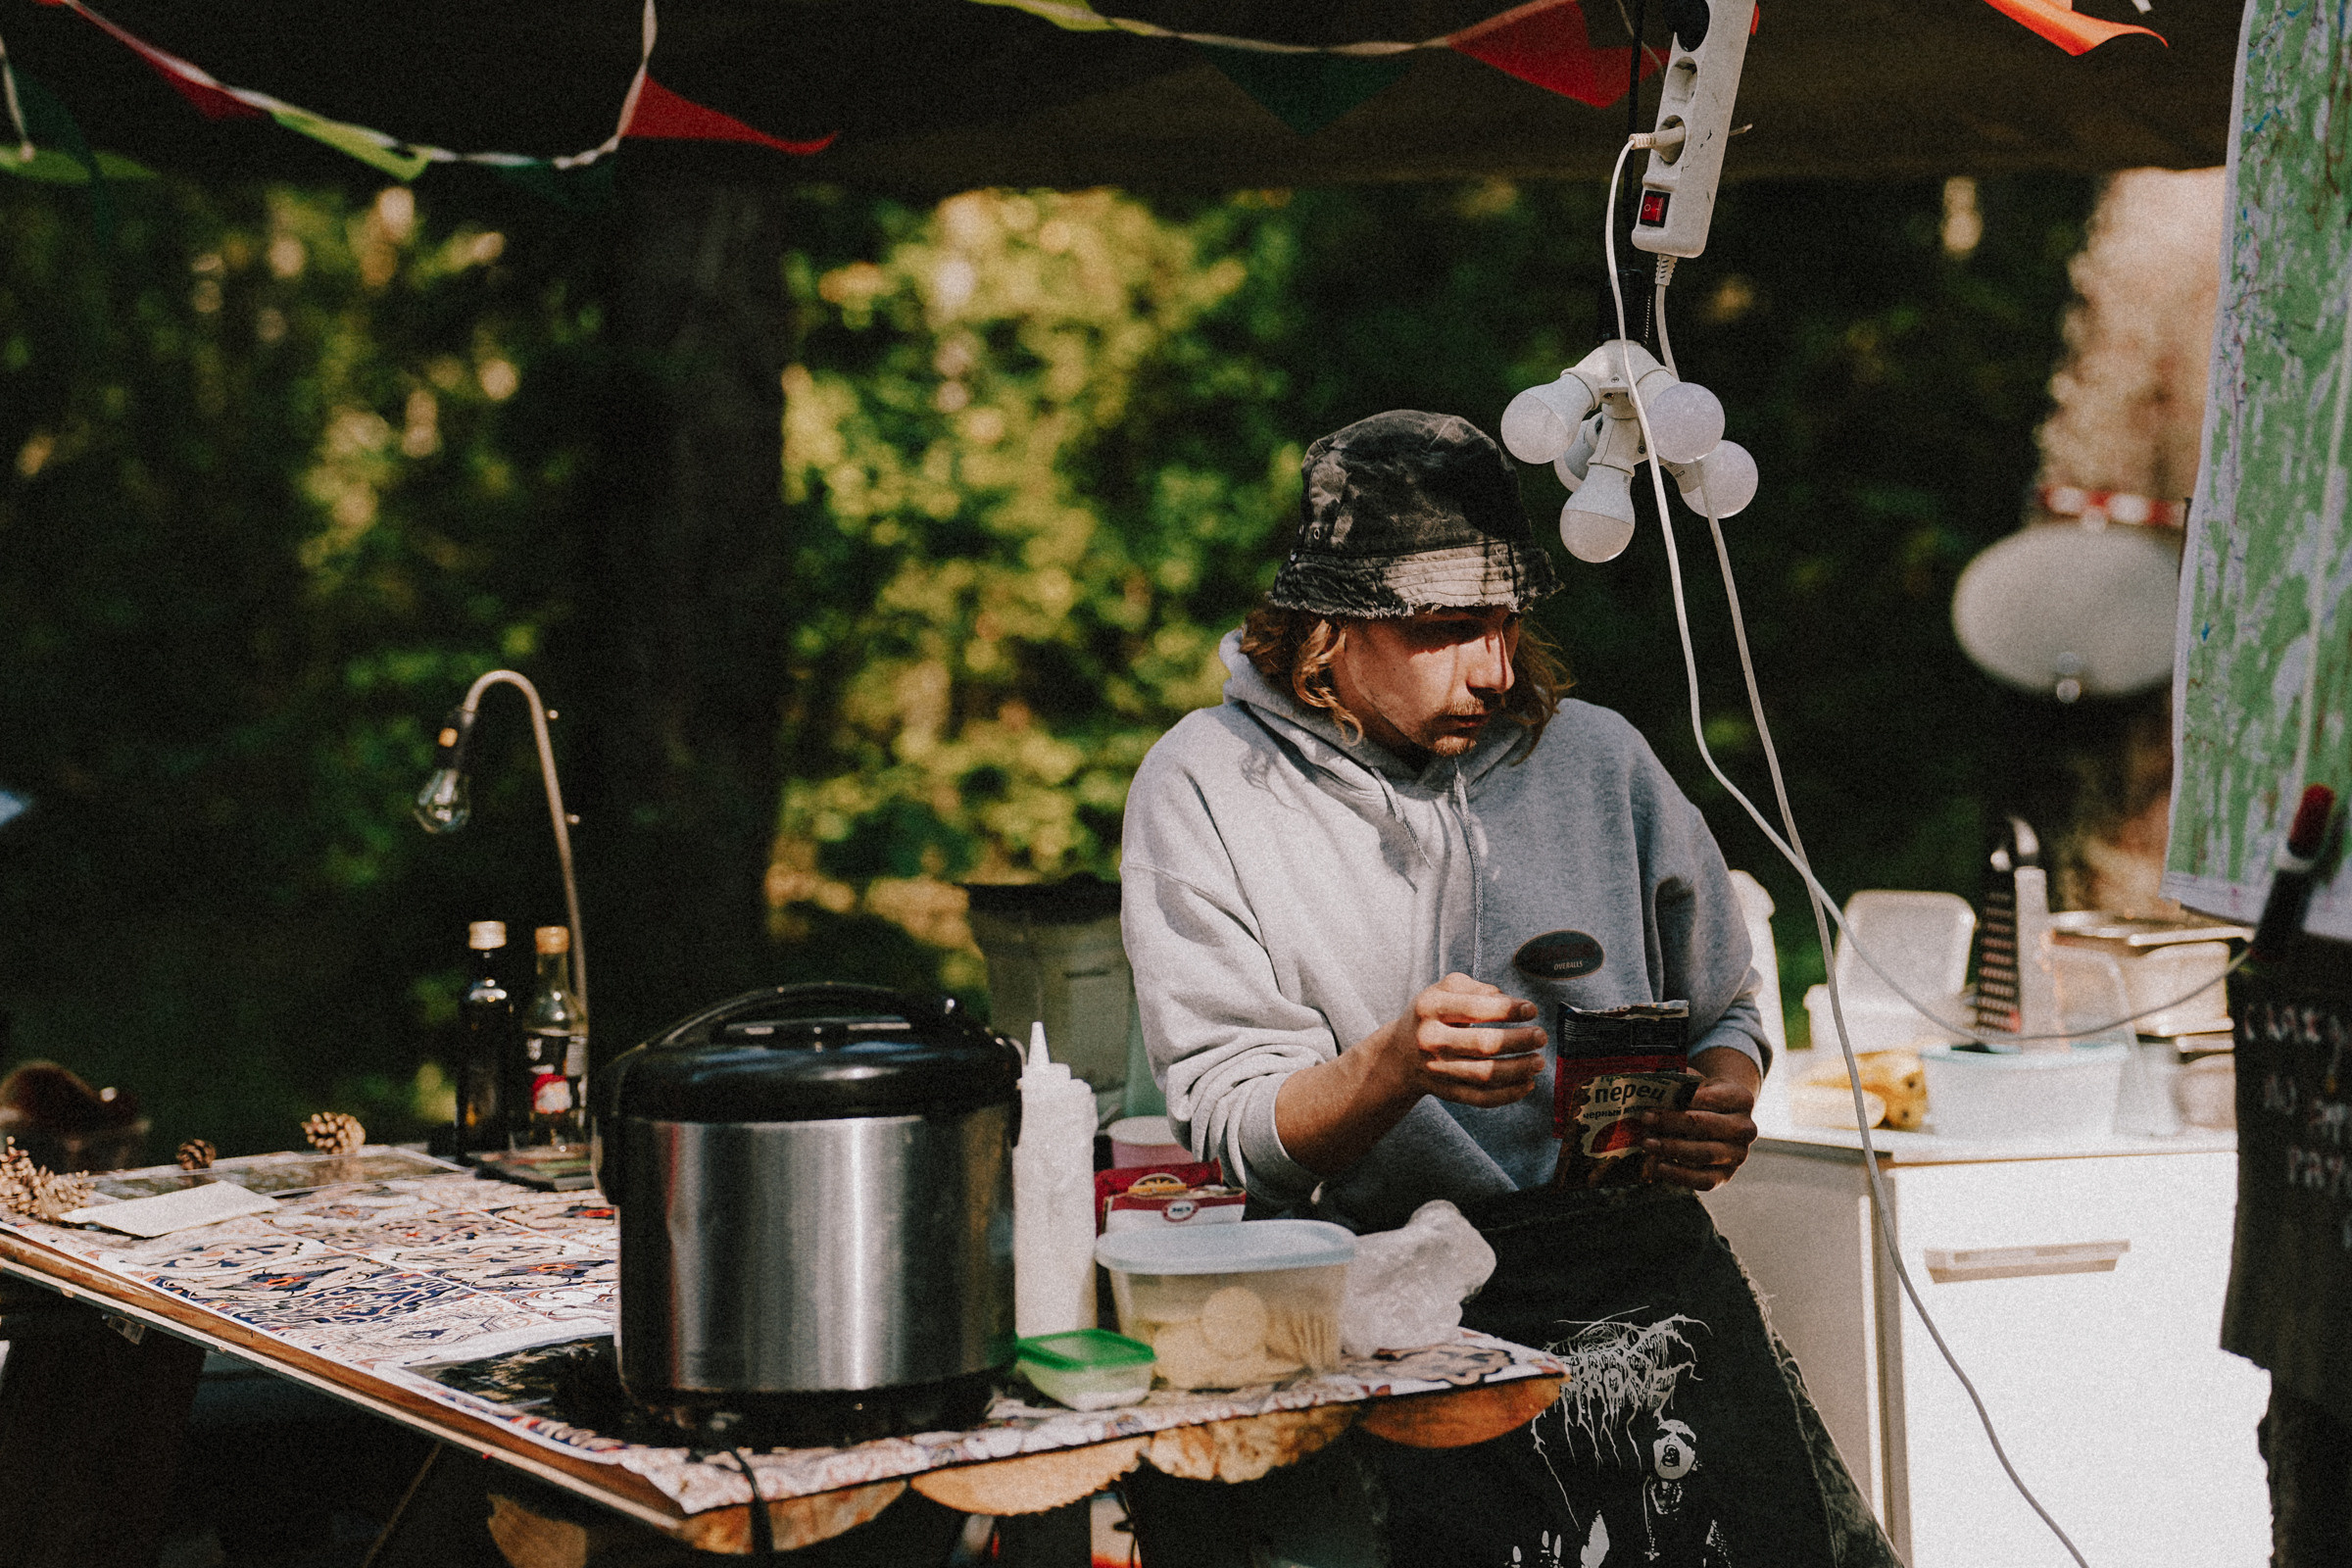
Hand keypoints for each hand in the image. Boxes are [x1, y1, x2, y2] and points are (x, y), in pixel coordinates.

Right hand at [1276, 973, 1546, 1177]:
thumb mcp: (1443, 990)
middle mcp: (1429, 1039)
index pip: (1474, 1008)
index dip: (1508, 1009)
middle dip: (1519, 1041)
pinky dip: (1508, 1095)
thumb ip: (1474, 988)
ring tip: (1539, 1061)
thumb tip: (1506, 999)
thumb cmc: (1432, 1015)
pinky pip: (1480, 1098)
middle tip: (1541, 1036)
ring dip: (1519, 1070)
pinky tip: (1527, 1084)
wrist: (1399, 1054)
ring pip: (1485, 1075)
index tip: (1532, 1010)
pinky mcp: (1445, 1092)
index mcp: (1429, 1007)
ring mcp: (1436, 1069)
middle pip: (1482, 1044)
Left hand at [1640, 1045, 1759, 1191]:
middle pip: (1707, 1125)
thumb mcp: (1696, 1084)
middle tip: (1646, 1118)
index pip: (1712, 1098)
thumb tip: (1650, 1086)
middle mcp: (1746, 1128)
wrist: (1718, 1120)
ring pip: (1705, 1153)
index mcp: (1741, 1099)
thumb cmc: (1700, 1099)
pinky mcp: (1726, 1176)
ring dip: (1672, 1148)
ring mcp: (1738, 1154)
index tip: (1659, 1099)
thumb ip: (1679, 1084)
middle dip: (1673, 1122)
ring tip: (1647, 1142)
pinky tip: (1658, 1166)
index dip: (1684, 1098)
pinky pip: (1704, 1180)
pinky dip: (1679, 1175)